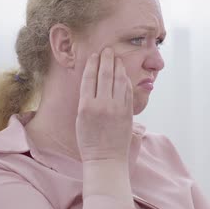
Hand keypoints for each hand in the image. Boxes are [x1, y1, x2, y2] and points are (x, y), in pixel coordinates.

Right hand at [76, 47, 133, 162]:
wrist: (106, 158)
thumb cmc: (89, 141)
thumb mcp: (81, 120)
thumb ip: (86, 100)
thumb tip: (91, 81)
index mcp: (86, 106)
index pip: (90, 78)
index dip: (92, 64)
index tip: (94, 55)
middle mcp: (102, 105)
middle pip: (105, 75)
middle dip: (106, 59)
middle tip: (108, 50)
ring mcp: (117, 108)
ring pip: (119, 80)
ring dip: (118, 66)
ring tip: (116, 58)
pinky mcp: (128, 112)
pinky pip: (127, 91)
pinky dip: (125, 80)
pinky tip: (123, 74)